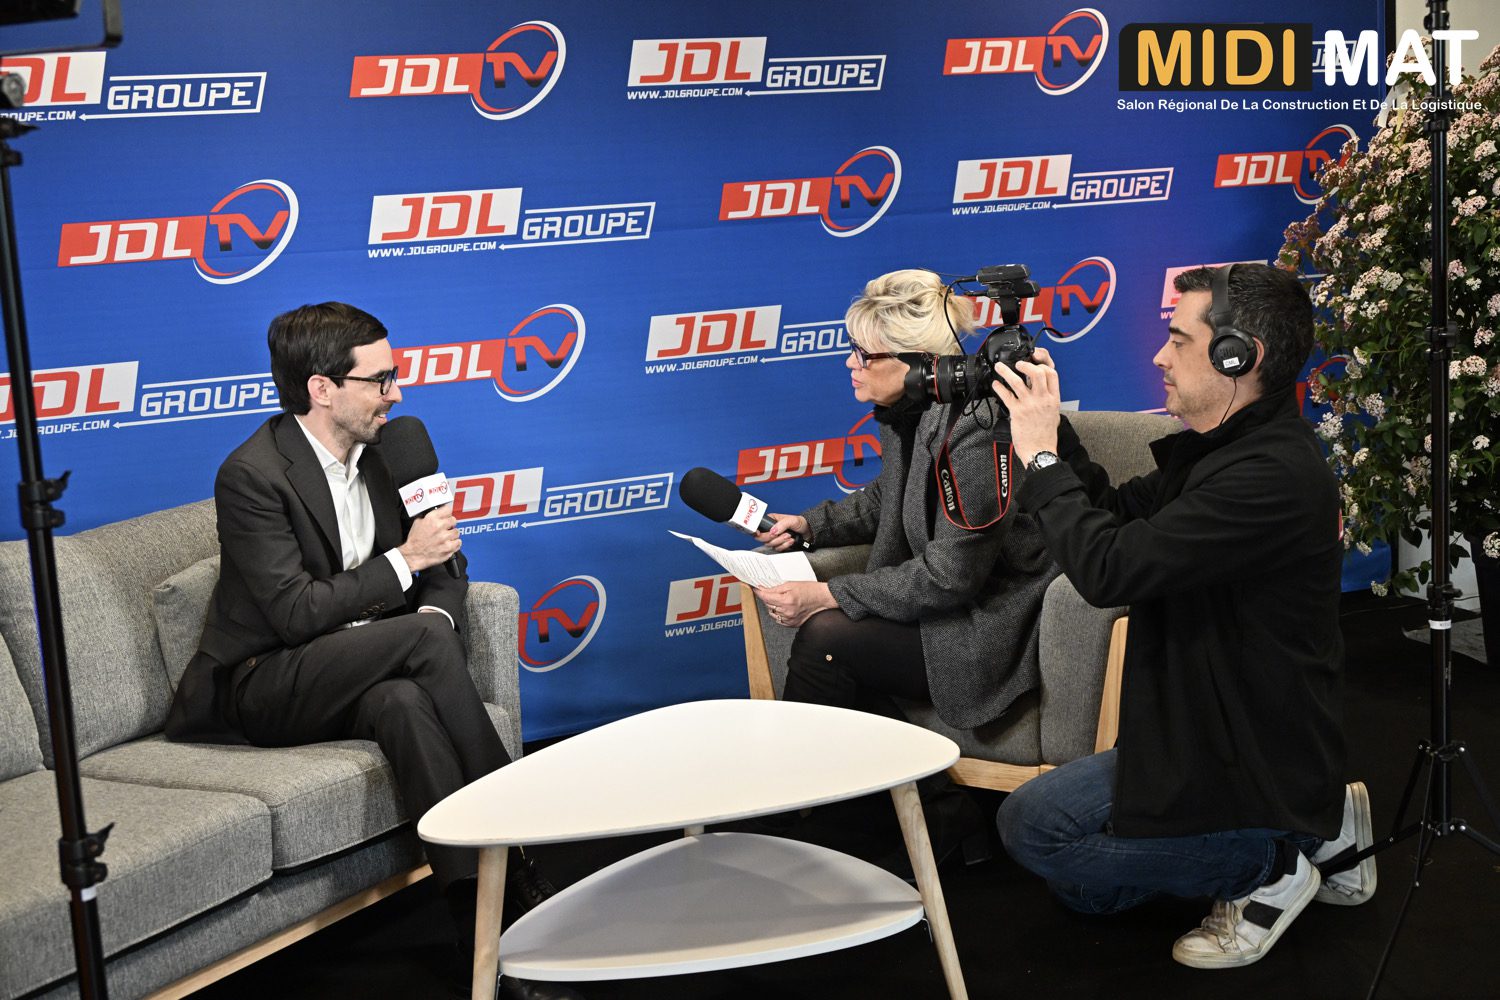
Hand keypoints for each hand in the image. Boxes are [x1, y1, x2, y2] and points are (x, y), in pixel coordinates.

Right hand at [399, 504, 460, 571]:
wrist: (413, 555)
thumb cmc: (415, 541)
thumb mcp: (418, 523)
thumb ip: (429, 516)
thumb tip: (437, 513)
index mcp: (431, 519)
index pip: (447, 509)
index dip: (447, 513)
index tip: (446, 515)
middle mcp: (439, 527)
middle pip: (453, 520)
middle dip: (450, 524)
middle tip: (445, 528)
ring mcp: (445, 538)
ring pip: (456, 532)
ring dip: (452, 534)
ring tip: (445, 537)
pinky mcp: (448, 548)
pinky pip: (458, 542)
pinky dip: (455, 543)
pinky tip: (449, 543)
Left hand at [753, 581, 835, 627]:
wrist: (823, 599)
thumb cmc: (810, 590)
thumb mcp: (791, 584)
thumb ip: (775, 588)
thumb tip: (763, 589)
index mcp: (786, 601)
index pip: (765, 597)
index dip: (758, 592)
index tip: (755, 588)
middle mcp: (787, 612)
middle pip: (768, 605)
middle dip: (767, 598)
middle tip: (771, 591)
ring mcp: (789, 619)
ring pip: (772, 613)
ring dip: (772, 606)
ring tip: (781, 599)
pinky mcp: (792, 624)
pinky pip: (778, 619)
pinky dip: (778, 613)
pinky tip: (784, 607)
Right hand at [754, 513, 808, 551]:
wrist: (808, 531)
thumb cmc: (799, 522)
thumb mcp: (790, 520)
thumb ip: (781, 525)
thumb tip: (772, 531)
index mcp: (770, 521)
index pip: (757, 527)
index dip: (756, 531)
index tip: (758, 533)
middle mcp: (770, 530)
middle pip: (762, 538)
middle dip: (773, 537)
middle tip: (783, 534)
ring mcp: (774, 539)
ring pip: (770, 544)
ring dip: (781, 541)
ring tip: (789, 536)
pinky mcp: (779, 545)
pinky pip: (777, 549)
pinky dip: (785, 545)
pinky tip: (791, 540)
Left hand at [992, 347, 1061, 465]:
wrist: (1040, 450)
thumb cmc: (1045, 436)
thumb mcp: (1053, 414)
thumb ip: (1048, 400)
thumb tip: (1041, 390)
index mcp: (1053, 399)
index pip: (1052, 374)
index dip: (1043, 364)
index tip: (1035, 361)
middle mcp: (1043, 399)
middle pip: (1038, 373)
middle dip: (1027, 364)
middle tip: (1018, 363)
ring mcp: (1030, 405)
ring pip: (1018, 381)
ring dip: (1007, 372)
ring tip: (1000, 367)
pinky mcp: (1017, 412)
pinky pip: (1006, 396)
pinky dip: (999, 388)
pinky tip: (996, 384)